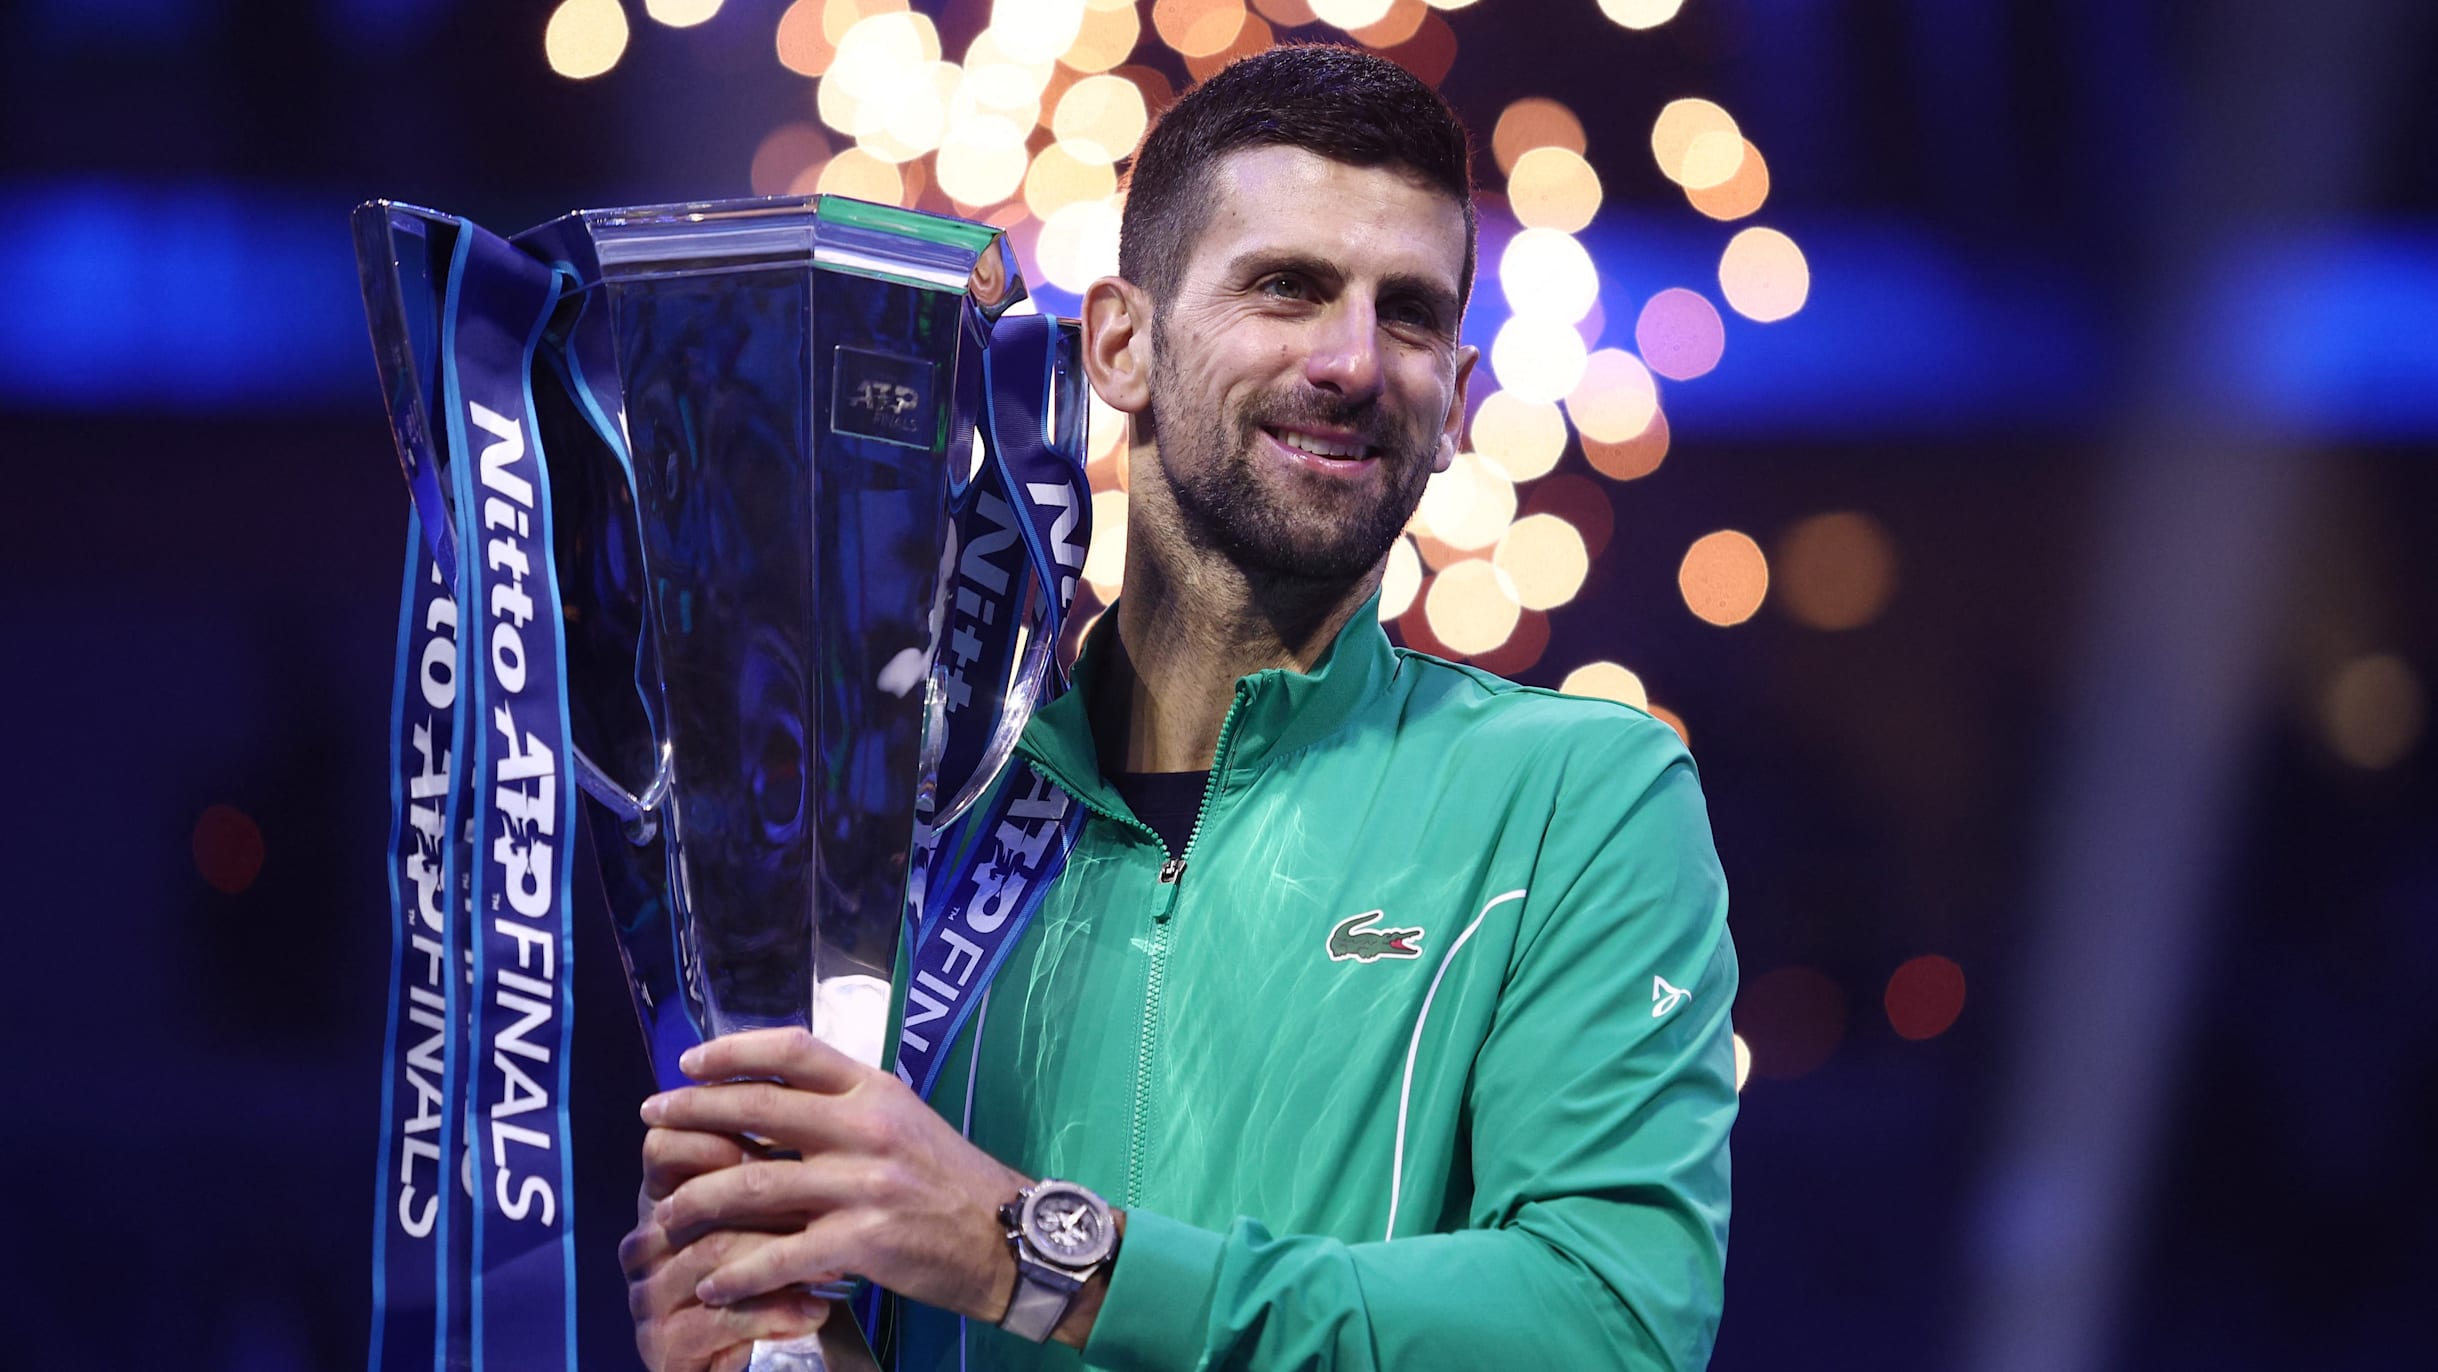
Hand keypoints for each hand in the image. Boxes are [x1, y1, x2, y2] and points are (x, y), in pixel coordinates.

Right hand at [622, 1128, 829, 1371]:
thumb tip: (815, 1126)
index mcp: (658, 1203)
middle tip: (828, 1200)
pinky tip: (816, 1312)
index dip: (714, 1137)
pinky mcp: (664, 1345)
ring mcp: (648, 1296)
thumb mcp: (757, 1224)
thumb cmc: (753, 1278)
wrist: (731, 1360)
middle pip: (697, 1200)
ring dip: (778, 1257)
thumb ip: (764, 1177)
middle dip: (766, 1199)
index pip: (664, 1147)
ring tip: (833, 1264)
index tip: (779, 1143)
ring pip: (711, 1254)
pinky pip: (721, 1318)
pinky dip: (775, 1313)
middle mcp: (644, 1244)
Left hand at [641, 1027, 1033, 1324]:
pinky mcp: (863, 1240)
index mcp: (874, 1090)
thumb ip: (844, 1106)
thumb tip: (773, 1098)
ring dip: (696, 1201)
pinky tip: (712, 1285)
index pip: (792, 1050)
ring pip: (753, 1184)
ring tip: (665, 1215)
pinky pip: (779, 1256)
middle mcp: (865, 1127)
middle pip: (757, 1110)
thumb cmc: (949, 1179)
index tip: (689, 1062)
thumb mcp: (903, 1119)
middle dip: (692, 1113)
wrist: (1006, 1237)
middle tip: (650, 1122)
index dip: (732, 1051)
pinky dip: (737, 1274)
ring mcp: (863, 1184)